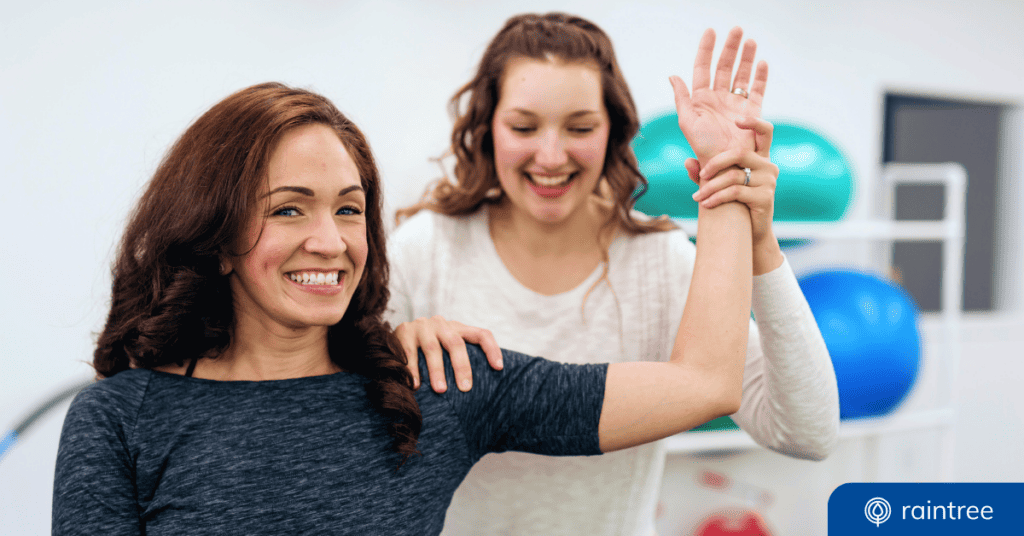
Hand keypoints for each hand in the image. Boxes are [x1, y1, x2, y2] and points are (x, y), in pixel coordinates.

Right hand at [394, 316, 502, 392]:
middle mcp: (441, 324)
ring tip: (441, 390)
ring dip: (437, 370)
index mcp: (457, 328)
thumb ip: (462, 359)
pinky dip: (413, 370)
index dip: (492, 349)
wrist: (398, 337)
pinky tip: (416, 386)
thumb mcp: (447, 348)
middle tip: (465, 388)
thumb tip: (487, 389)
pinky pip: (409, 353)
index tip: (499, 368)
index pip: (481, 334)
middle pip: (456, 343)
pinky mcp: (404, 332)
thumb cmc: (429, 351)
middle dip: (462, 366)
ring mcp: (422, 326)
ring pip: (433, 348)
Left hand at [669, 27, 767, 163]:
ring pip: (742, 75)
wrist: (724, 169)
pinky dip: (761, 78)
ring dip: (746, 58)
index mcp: (701, 100)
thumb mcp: (688, 122)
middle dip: (731, 48)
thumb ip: (682, 98)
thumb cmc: (703, 149)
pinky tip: (762, 63)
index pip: (702, 68)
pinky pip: (758, 92)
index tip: (710, 31)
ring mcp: (735, 106)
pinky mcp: (752, 115)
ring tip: (750, 41)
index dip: (706, 49)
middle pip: (725, 67)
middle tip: (737, 29)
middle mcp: (718, 100)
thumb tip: (673, 75)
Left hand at [684, 117, 783, 273]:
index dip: (754, 122)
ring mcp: (769, 181)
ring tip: (696, 197)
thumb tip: (687, 161)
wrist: (749, 234)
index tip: (737, 119)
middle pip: (739, 153)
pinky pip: (735, 192)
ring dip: (710, 187)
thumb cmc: (733, 205)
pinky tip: (706, 204)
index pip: (765, 131)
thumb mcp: (718, 185)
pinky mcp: (765, 197)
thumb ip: (703, 173)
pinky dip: (716, 197)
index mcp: (760, 157)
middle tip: (701, 175)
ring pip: (733, 176)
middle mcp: (768, 165)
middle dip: (715, 163)